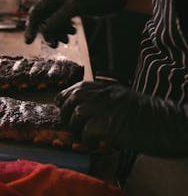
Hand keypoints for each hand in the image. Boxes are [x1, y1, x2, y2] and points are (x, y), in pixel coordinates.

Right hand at [25, 0, 125, 47]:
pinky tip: (71, 33)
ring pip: (52, 23)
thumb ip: (57, 19)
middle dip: (48, 33)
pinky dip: (63, 30)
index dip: (30, 27)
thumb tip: (44, 31)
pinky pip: (60, 23)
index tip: (29, 42)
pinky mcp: (69, 11)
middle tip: (54, 45)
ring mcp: (62, 5)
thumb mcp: (73, 8)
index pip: (35, 12)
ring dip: (57, 33)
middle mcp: (55, 0)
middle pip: (43, 20)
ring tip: (66, 40)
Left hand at [55, 81, 187, 155]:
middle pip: (72, 99)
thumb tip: (82, 111)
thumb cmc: (150, 116)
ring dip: (77, 129)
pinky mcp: (111, 125)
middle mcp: (105, 94)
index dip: (66, 99)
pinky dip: (87, 141)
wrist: (169, 125)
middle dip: (67, 114)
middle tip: (73, 128)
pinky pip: (88, 132)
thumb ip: (105, 101)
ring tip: (86, 139)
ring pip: (77, 115)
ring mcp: (108, 108)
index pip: (77, 88)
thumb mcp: (124, 100)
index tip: (63, 109)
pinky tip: (96, 145)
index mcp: (108, 88)